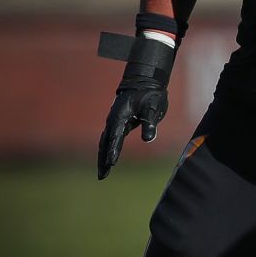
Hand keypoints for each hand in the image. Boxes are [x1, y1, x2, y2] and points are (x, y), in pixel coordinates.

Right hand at [97, 32, 176, 178]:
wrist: (145, 81)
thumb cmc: (151, 94)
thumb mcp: (154, 107)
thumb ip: (150, 123)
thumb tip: (148, 139)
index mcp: (120, 116)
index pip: (116, 137)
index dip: (113, 151)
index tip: (111, 163)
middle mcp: (113, 120)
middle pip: (105, 142)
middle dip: (103, 159)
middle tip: (102, 175)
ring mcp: (114, 121)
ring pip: (105, 142)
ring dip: (103, 156)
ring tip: (102, 172)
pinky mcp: (118, 123)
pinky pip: (109, 139)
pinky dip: (107, 149)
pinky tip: (106, 158)